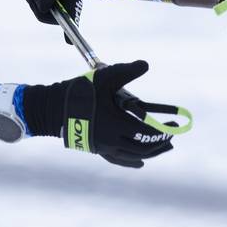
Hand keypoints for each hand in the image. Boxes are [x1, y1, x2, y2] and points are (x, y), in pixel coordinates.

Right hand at [21, 61, 174, 167]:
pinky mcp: (97, 149)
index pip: (148, 134)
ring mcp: (104, 147)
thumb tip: (145, 65)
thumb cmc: (79, 92)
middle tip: (172, 135)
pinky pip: (120, 160)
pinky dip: (133, 162)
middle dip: (161, 143)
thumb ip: (126, 71)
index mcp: (118, 124)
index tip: (174, 126)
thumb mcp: (104, 77)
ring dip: (151, 152)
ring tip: (162, 147)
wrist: (51, 108)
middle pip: (144, 148)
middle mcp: (113, 141)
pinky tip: (140, 162)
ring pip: (134, 156)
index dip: (164, 132)